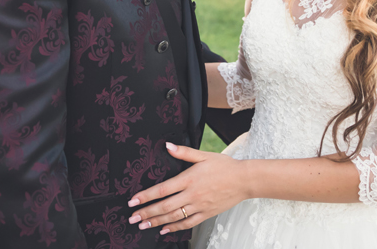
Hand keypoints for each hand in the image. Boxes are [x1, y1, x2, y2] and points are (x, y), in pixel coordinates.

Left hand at [126, 142, 247, 234]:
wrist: (244, 180)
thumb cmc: (224, 166)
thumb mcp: (204, 155)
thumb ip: (184, 152)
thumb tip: (167, 146)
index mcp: (189, 179)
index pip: (162, 189)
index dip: (146, 196)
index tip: (132, 201)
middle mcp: (192, 195)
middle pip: (164, 206)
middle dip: (146, 213)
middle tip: (132, 218)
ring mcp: (199, 206)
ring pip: (174, 217)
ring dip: (157, 222)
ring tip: (143, 226)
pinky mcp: (206, 214)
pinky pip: (187, 223)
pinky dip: (175, 228)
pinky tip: (164, 230)